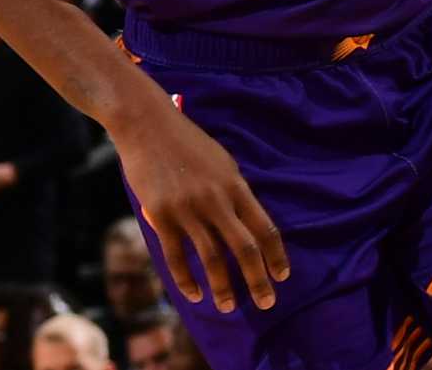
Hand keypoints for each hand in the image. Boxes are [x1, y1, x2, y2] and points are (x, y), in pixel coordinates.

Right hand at [113, 96, 288, 311]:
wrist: (148, 125)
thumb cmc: (187, 144)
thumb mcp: (222, 162)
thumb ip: (234, 192)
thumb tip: (246, 221)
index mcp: (236, 185)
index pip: (264, 227)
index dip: (276, 255)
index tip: (283, 276)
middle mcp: (216, 199)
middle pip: (244, 248)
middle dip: (258, 280)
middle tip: (266, 303)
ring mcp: (188, 208)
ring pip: (211, 257)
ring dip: (222, 287)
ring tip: (227, 306)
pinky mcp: (161, 215)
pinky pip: (176, 256)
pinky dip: (187, 280)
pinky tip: (196, 294)